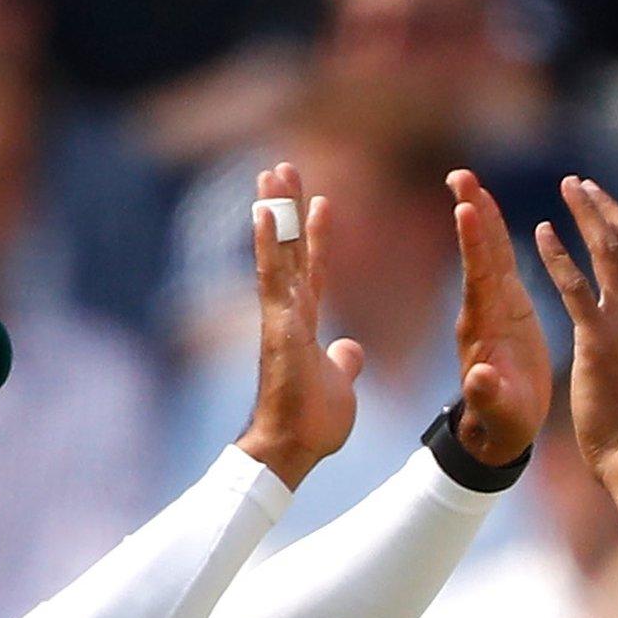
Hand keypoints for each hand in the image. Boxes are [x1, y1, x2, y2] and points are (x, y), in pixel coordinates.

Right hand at [236, 162, 363, 489]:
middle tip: (284, 167)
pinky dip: (269, 243)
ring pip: (278, 254)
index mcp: (305, 325)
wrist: (292, 450)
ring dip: (276, 212)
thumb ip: (343, 363)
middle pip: (290, 250)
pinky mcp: (277, 326)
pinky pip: (273, 277)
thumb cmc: (312, 424)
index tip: (324, 203)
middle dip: (289, 209)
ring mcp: (279, 317)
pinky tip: (266, 211)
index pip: (313, 270)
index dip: (317, 238)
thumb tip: (351, 349)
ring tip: (272, 172)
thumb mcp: (341, 385)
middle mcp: (288, 314)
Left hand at [447, 170, 552, 464]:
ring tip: (469, 179)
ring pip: (487, 252)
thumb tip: (478, 380)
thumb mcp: (498, 412)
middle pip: (477, 254)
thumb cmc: (502, 422)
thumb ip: (488, 396)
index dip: (474, 245)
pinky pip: (500, 262)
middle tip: (460, 175)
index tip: (466, 209)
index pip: (477, 278)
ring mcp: (492, 306)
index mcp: (481, 330)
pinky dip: (496, 234)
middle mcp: (481, 311)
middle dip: (471, 214)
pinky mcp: (507, 307)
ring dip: (480, 214)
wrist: (499, 428)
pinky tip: (490, 208)